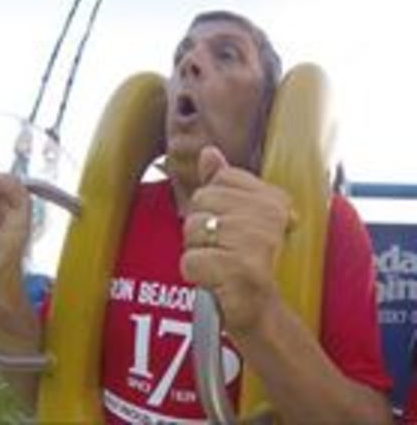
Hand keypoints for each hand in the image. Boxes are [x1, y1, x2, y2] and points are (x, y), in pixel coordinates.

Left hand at [181, 146, 292, 336]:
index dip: (213, 205)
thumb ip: (224, 183)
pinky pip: (190, 261)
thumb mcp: (238, 218)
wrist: (262, 310)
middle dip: (201, 229)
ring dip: (198, 252)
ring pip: (192, 230)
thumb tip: (208, 152)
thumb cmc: (246, 262)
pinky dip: (196, 275)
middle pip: (201, 202)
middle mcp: (267, 215)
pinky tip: (217, 281)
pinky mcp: (240, 269)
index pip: (218, 180)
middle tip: (223, 249)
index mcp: (272, 199)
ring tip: (221, 264)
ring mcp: (255, 241)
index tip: (231, 226)